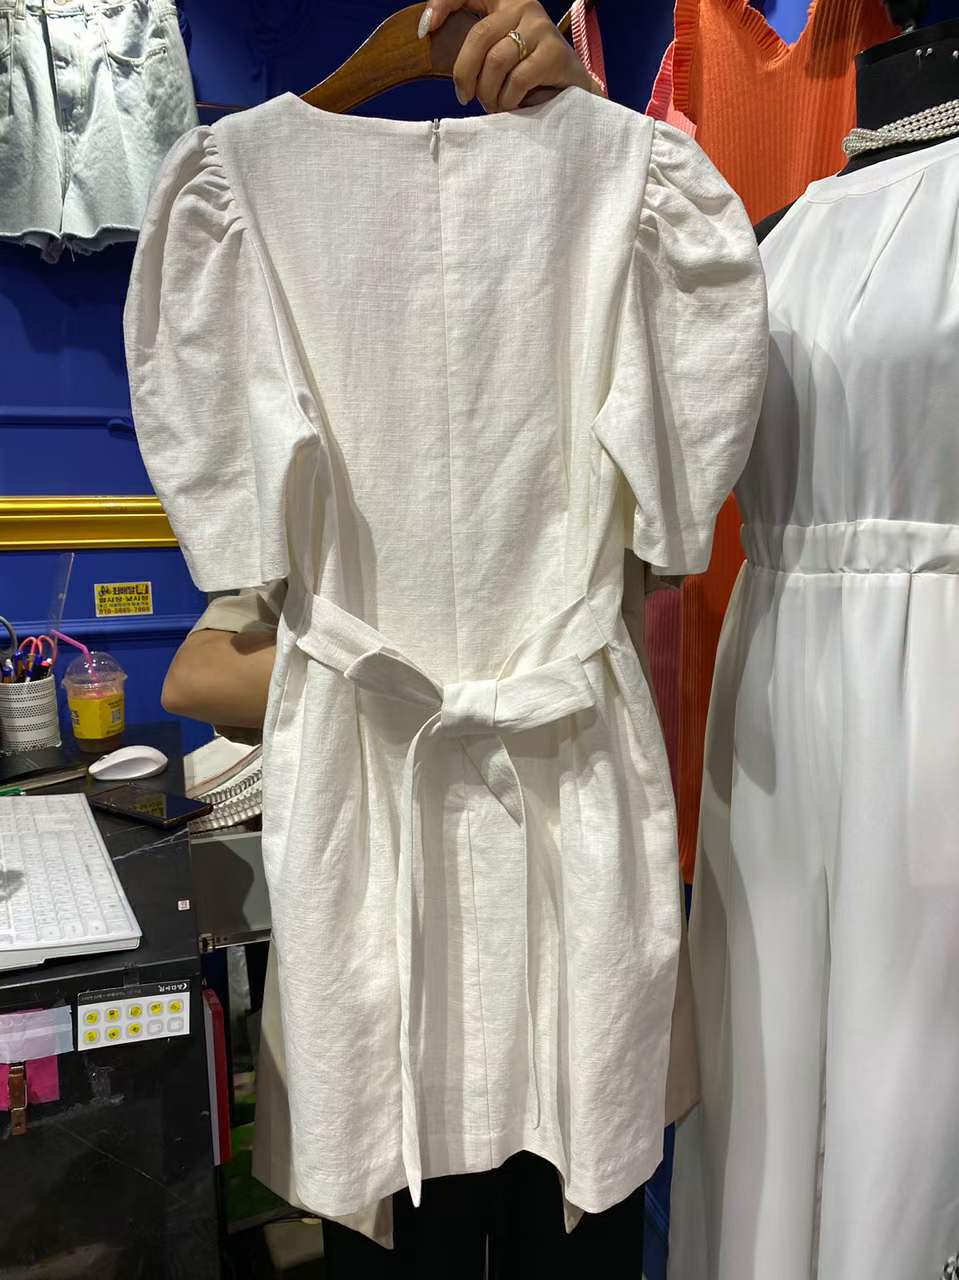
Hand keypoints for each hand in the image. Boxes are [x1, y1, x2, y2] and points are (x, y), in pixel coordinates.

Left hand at [419, 1, 601, 112]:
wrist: (573, 94)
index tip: (425, 30)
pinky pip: (517, 80)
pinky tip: (512, 105)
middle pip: (479, 35)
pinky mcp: (555, 53)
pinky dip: (508, 100)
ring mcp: (541, 28)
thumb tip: (429, 36)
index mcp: (505, 0)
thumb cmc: (529, 76)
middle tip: (464, 96)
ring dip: (489, 93)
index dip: (442, 4)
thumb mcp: (497, 54)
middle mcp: (524, 6)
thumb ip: (474, 46)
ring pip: (496, 61)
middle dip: (465, 73)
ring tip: (493, 104)